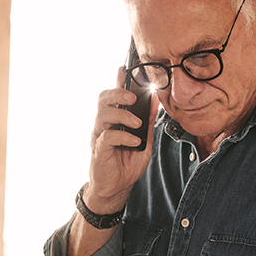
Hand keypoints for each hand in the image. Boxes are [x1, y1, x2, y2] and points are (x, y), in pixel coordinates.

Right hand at [84, 67, 156, 213]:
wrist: (117, 188)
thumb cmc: (127, 163)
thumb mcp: (144, 140)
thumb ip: (148, 121)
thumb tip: (156, 100)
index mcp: (114, 119)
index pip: (114, 95)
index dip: (118, 80)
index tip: (125, 67)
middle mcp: (103, 124)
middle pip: (103, 99)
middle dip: (117, 93)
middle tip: (132, 97)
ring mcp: (99, 136)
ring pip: (103, 114)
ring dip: (122, 115)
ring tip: (136, 122)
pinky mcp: (99, 150)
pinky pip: (107, 137)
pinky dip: (123, 136)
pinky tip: (134, 141)